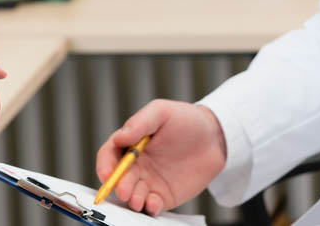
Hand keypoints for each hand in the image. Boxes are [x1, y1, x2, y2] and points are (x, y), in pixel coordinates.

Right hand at [96, 100, 226, 215]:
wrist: (215, 137)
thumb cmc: (186, 120)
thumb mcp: (162, 112)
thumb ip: (139, 122)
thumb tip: (119, 137)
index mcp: (131, 144)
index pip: (109, 155)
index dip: (104, 164)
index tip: (106, 173)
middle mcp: (136, 165)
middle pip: (118, 179)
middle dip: (118, 186)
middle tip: (124, 191)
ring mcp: (149, 181)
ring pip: (133, 195)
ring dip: (132, 200)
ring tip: (137, 201)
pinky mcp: (163, 195)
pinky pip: (152, 205)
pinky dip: (149, 208)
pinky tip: (153, 204)